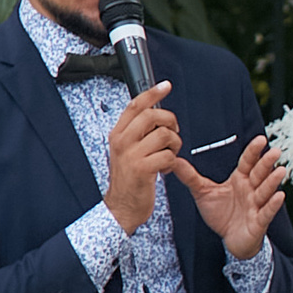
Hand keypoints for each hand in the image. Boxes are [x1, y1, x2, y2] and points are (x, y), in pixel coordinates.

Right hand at [104, 82, 179, 235]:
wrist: (121, 207)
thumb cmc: (129, 179)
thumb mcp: (127, 151)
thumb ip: (137, 133)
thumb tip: (156, 114)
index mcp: (118, 134)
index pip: (135, 105)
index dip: (152, 93)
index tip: (166, 85)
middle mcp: (122, 141)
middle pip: (153, 116)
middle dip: (171, 123)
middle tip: (173, 135)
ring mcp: (131, 155)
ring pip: (165, 135)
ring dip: (174, 146)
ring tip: (169, 156)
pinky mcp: (143, 169)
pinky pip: (169, 156)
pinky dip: (172, 162)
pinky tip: (165, 169)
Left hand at [175, 133, 289, 259]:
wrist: (229, 240)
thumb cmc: (221, 214)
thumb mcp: (203, 192)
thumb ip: (190, 176)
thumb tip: (173, 160)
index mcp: (240, 180)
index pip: (248, 162)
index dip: (254, 152)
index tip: (261, 139)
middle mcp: (251, 190)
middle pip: (260, 173)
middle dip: (267, 163)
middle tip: (275, 151)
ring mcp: (257, 205)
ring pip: (266, 191)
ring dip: (273, 181)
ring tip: (281, 170)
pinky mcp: (259, 222)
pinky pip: (267, 212)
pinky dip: (273, 204)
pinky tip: (279, 196)